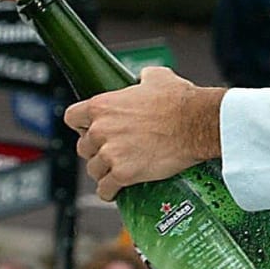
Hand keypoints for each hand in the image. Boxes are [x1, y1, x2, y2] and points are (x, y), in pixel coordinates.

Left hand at [66, 66, 221, 200]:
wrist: (197, 124)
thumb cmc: (180, 101)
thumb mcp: (158, 78)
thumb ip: (143, 78)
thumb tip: (144, 76)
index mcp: (102, 105)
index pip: (72, 118)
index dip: (82, 126)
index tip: (91, 130)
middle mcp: (100, 130)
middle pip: (83, 147)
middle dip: (96, 151)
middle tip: (112, 152)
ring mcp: (110, 153)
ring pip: (94, 170)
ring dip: (103, 172)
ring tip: (116, 172)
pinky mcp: (123, 174)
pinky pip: (105, 189)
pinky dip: (110, 192)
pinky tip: (116, 191)